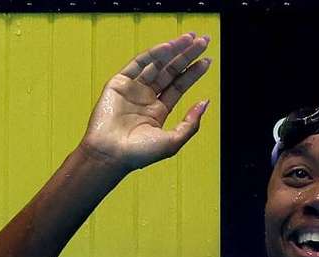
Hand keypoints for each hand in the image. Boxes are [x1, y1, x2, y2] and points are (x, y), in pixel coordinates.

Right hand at [81, 33, 212, 171]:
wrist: (111, 154)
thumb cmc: (139, 154)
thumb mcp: (173, 141)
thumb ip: (191, 123)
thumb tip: (205, 102)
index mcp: (158, 111)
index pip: (179, 86)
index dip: (193, 72)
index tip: (208, 60)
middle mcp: (146, 98)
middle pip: (170, 71)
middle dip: (187, 55)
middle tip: (203, 41)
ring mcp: (132, 89)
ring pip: (157, 64)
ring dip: (174, 50)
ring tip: (190, 38)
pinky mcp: (119, 83)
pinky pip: (138, 63)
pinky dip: (154, 54)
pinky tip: (169, 47)